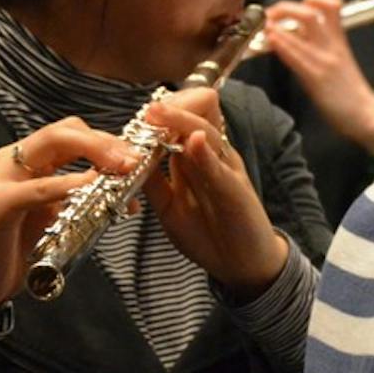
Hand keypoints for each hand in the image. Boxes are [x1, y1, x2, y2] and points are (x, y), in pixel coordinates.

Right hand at [0, 118, 137, 315]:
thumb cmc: (17, 250)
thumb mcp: (58, 218)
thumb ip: (83, 200)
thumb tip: (126, 194)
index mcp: (30, 161)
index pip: (73, 134)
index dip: (108, 140)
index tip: (138, 156)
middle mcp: (14, 161)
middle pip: (65, 131)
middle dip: (105, 141)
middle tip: (133, 160)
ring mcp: (3, 178)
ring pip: (51, 143)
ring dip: (94, 152)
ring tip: (122, 168)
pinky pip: (36, 188)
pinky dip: (65, 184)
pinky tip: (89, 185)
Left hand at [141, 88, 286, 300]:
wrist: (244, 264)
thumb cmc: (209, 234)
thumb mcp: (170, 207)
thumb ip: (154, 182)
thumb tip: (129, 159)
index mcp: (197, 158)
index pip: (182, 122)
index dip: (162, 114)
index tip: (141, 113)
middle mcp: (214, 156)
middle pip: (197, 117)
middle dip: (172, 109)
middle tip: (148, 109)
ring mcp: (227, 169)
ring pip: (207, 133)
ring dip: (182, 120)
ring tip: (158, 112)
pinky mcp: (237, 189)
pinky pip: (220, 167)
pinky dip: (205, 153)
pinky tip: (194, 140)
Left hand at [266, 0, 373, 133]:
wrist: (366, 114)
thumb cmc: (349, 92)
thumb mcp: (339, 60)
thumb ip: (320, 45)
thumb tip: (294, 34)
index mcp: (338, 40)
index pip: (329, 5)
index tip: (289, 7)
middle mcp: (331, 45)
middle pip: (310, 11)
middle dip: (284, 8)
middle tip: (269, 15)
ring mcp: (324, 60)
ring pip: (303, 28)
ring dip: (277, 22)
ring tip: (263, 22)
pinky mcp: (317, 78)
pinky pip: (297, 56)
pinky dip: (281, 44)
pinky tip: (270, 40)